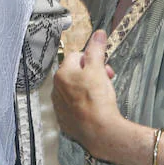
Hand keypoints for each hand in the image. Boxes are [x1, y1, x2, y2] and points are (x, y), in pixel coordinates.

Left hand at [53, 28, 124, 159]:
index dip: (93, 60)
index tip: (105, 69)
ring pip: (74, 91)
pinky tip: (95, 110)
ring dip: (87, 90)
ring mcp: (59, 106)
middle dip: (92, 75)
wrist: (100, 131)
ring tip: (101, 97)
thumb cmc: (97, 98)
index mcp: (62, 74)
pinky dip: (83, 106)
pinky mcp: (65, 121)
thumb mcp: (98, 69)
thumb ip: (96, 50)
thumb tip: (98, 33)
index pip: (76, 57)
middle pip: (75, 74)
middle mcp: (56, 89)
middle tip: (107, 81)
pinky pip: (74, 108)